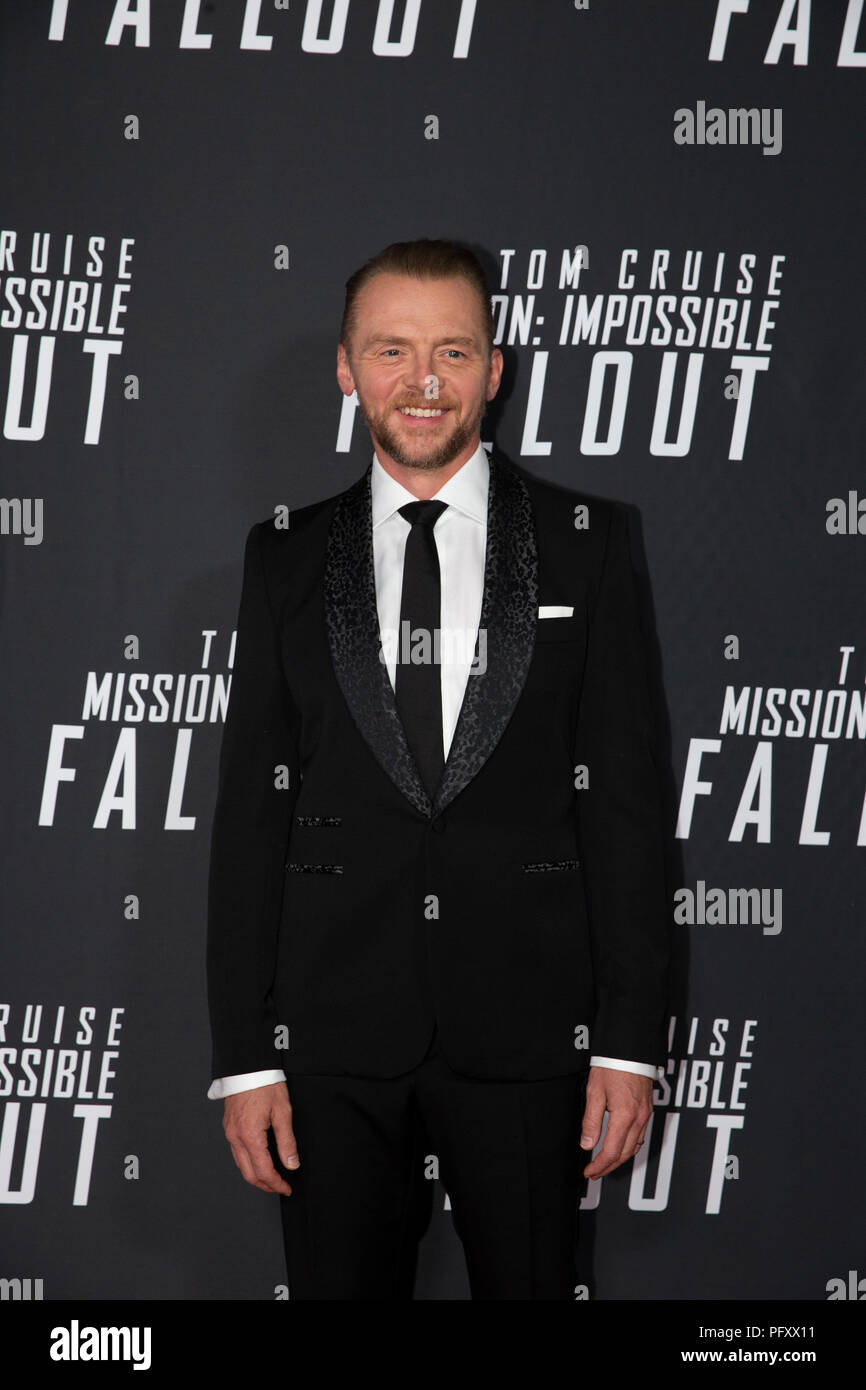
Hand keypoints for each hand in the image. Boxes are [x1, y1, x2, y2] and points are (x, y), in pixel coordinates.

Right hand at [222, 1081, 297, 1195]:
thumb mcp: (283, 1112)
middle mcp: (236, 1137)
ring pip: (241, 1165)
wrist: (247, 1066)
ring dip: (256, 1176)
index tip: (287, 1188)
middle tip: (280, 1188)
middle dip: (265, 1185)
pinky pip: (236, 1153)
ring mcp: (230, 1133)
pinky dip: (248, 1163)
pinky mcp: (229, 1127)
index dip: (276, 1184)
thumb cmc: (265, 1084)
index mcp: (250, 1136)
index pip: (263, 1171)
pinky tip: (259, 1161)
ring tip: (271, 1178)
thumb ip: (287, 1141)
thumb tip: (292, 1164)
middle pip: (249, 1174)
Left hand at [580, 1066, 651, 1179]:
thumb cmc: (612, 1066)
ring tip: (605, 1164)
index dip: (598, 1165)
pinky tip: (620, 1148)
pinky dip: (629, 1148)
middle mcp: (639, 1119)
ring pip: (634, 1148)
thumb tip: (587, 1144)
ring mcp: (645, 1115)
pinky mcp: (647, 1110)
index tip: (589, 1171)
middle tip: (594, 1172)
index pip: (611, 1151)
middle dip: (608, 1167)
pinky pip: (640, 1137)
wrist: (630, 1049)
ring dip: (619, 1160)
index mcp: (624, 1116)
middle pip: (624, 1154)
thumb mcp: (594, 1092)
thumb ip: (591, 1121)